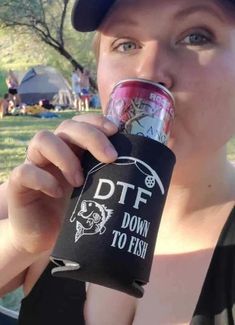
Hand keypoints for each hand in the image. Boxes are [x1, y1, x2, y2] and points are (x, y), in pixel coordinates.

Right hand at [7, 114, 117, 254]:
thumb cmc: (73, 212)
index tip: (116, 131)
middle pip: (67, 127)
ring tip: (79, 181)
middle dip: (90, 137)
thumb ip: (111, 180)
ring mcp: (35, 165)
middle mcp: (53, 152)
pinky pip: (25, 172)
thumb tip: (150, 176)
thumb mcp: (96, 193)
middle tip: (110, 157)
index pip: (82, 124)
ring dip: (65, 156)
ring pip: (42, 140)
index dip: (97, 122)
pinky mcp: (19, 185)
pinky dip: (43, 179)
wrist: (45, 237)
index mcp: (72, 149)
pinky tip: (56, 192)